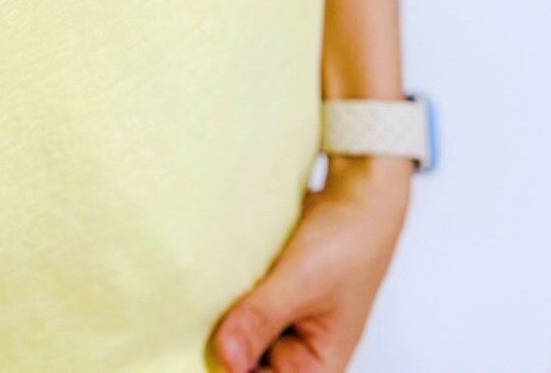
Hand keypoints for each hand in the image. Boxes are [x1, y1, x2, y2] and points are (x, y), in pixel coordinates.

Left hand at [210, 156, 411, 371]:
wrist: (358, 194)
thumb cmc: (349, 243)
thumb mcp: (302, 282)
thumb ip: (262, 319)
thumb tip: (225, 358)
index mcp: (318, 367)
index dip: (231, 369)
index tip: (198, 349)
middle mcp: (300, 353)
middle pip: (247, 363)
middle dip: (222, 342)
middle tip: (192, 317)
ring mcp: (285, 323)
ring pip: (239, 334)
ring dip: (220, 317)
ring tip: (201, 296)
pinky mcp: (272, 296)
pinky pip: (241, 306)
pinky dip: (226, 296)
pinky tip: (210, 281)